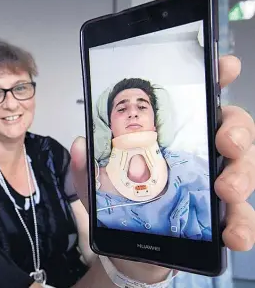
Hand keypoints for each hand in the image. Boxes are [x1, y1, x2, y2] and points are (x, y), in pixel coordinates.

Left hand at [69, 56, 254, 274]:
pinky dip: (243, 225)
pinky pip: (243, 219)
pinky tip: (234, 234)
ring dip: (242, 177)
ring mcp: (215, 186)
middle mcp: (201, 156)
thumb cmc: (122, 208)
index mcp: (173, 137)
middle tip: (226, 142)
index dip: (216, 78)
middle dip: (237, 131)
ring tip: (226, 190)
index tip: (225, 66)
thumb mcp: (97, 185)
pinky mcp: (222, 220)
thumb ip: (87, 166)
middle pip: (234, 131)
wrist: (131, 253)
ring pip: (245, 170)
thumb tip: (80, 144)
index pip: (200, 100)